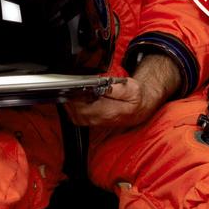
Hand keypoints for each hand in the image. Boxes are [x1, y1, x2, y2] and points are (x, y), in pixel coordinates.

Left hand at [63, 54, 179, 128]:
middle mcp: (100, 120)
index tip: (72, 89)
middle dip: (69, 101)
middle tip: (68, 88)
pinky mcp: (94, 122)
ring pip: (75, 117)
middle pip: (76, 114)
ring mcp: (96, 122)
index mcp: (109, 111)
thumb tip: (105, 86)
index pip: (84, 109)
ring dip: (70, 106)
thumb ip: (118, 88)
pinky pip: (78, 118)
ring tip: (70, 92)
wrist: (140, 109)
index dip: (74, 99)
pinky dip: (73, 109)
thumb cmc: (136, 98)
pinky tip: (75, 99)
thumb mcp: (132, 88)